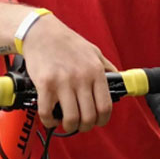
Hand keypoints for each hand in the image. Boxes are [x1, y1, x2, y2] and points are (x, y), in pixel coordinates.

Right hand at [21, 14, 115, 132]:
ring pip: (71, 119)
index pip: (105, 106)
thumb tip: (119, 80)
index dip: (102, 120)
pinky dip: (49, 121)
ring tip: (65, 123)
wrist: (40, 31)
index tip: (97, 121)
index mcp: (95, 71)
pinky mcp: (45, 84)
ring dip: (69, 127)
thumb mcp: (93, 51)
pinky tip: (50, 118)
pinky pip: (47, 112)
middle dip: (85, 126)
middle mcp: (81, 77)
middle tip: (80, 125)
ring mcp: (63, 82)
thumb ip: (106, 67)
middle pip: (89, 117)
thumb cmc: (66, 42)